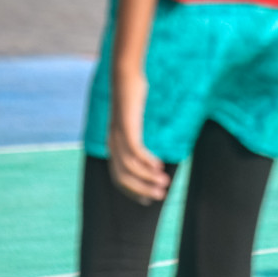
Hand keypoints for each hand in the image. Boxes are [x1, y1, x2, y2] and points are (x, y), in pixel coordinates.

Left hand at [108, 77, 169, 203]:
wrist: (124, 76)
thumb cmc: (131, 96)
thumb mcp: (133, 118)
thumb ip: (135, 131)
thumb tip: (142, 142)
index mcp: (113, 146)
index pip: (119, 178)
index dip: (133, 191)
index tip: (149, 200)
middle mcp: (112, 145)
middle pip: (123, 177)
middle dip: (142, 190)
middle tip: (161, 196)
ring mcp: (117, 137)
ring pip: (130, 167)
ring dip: (148, 178)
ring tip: (165, 183)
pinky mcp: (126, 128)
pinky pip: (135, 151)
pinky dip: (147, 162)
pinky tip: (159, 165)